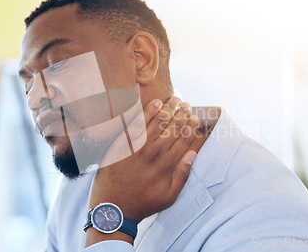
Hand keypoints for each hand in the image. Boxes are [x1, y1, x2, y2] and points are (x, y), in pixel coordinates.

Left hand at [85, 96, 199, 245]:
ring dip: (169, 107)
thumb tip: (193, 154)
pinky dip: (148, 111)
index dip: (192, 124)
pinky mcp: (123, 144)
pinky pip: (137, 122)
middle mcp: (155, 152)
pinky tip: (155, 103)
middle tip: (186, 104)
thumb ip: (182, 175)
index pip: (185, 138)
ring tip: (175, 99)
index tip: (195, 116)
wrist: (113, 208)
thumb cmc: (142, 204)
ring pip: (158, 121)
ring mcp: (138, 146)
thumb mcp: (169, 196)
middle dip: (182, 112)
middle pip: (174, 126)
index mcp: (168, 164)